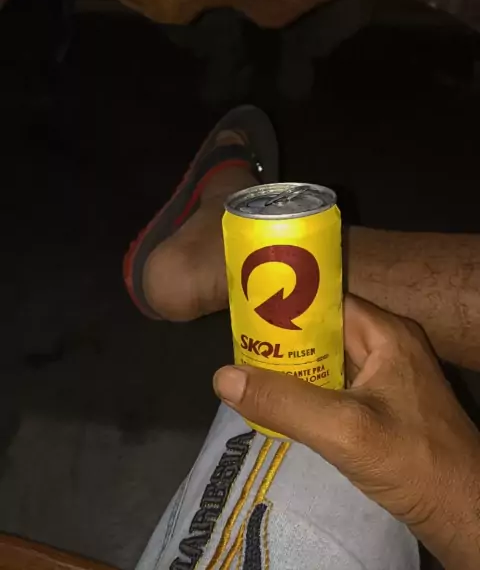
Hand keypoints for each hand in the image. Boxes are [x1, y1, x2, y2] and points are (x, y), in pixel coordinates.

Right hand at [214, 295, 479, 568]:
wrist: (464, 513)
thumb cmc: (412, 462)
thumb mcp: (343, 430)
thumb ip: (284, 402)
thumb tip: (223, 376)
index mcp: (386, 333)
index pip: (326, 302)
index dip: (285, 306)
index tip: (244, 317)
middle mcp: (388, 346)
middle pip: (324, 332)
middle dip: (283, 343)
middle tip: (239, 353)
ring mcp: (388, 378)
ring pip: (329, 362)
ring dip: (294, 371)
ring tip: (249, 376)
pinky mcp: (386, 406)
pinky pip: (338, 388)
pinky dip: (310, 393)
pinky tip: (282, 406)